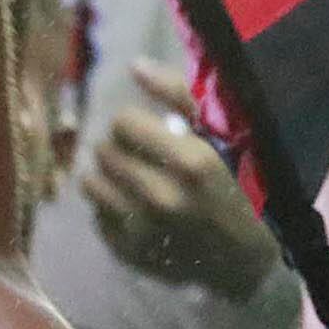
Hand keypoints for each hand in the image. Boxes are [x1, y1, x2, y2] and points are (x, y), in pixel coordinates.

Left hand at [82, 62, 280, 297]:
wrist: (238, 263)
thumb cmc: (230, 191)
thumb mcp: (214, 137)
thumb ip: (175, 95)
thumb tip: (134, 65)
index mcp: (190, 163)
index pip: (123, 122)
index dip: (133, 123)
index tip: (146, 132)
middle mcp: (161, 196)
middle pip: (104, 150)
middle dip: (119, 148)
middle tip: (137, 157)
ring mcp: (141, 229)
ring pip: (90, 181)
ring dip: (107, 176)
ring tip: (128, 179)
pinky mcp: (125, 252)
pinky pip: (95, 213)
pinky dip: (109, 207)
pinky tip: (132, 208)